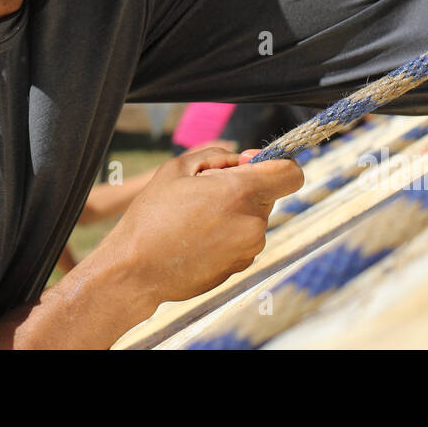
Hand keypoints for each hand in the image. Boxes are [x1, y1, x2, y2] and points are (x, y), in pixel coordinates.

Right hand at [99, 146, 302, 305]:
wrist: (136, 270)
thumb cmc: (151, 216)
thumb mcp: (176, 168)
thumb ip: (218, 156)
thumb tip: (244, 159)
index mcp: (240, 192)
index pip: (291, 173)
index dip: (278, 164)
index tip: (253, 165)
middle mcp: (253, 222)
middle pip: (268, 193)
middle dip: (244, 187)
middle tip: (205, 192)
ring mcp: (250, 248)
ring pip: (255, 216)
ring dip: (235, 211)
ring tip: (195, 218)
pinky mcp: (242, 266)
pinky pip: (244, 238)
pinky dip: (229, 233)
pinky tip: (198, 237)